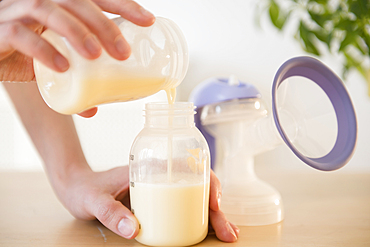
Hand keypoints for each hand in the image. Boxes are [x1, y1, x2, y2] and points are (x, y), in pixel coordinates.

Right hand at [0, 0, 154, 117]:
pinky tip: (62, 66)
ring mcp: (17, 12)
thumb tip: (95, 109)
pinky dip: (43, 49)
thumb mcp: (52, 64)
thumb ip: (73, 82)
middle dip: (104, 25)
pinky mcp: (1, 31)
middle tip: (124, 53)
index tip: (148, 21)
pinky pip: (21, 35)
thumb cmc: (21, 52)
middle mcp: (40, 2)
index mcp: (60, 6)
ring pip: (49, 11)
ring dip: (76, 32)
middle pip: (77, 2)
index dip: (124, 5)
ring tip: (96, 56)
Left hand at [56, 165, 238, 241]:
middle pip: (198, 185)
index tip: (215, 203)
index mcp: (150, 168)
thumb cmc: (86, 189)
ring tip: (226, 233)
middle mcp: (160, 174)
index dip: (208, 184)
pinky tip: (209, 229)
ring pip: (195, 195)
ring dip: (213, 213)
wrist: (77, 186)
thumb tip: (133, 229)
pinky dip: (201, 215)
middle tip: (228, 231)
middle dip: (217, 207)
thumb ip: (110, 213)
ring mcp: (160, 187)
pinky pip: (185, 204)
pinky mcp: (158, 198)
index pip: (189, 168)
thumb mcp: (94, 201)